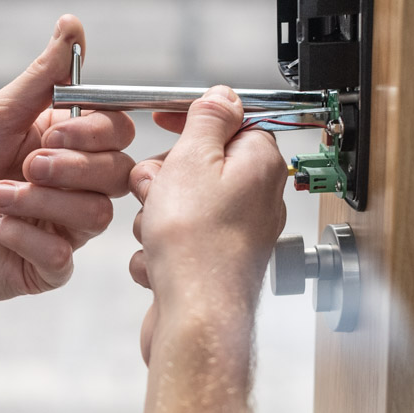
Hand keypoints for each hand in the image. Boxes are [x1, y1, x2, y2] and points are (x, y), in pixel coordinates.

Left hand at [0, 15, 135, 301]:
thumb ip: (46, 75)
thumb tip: (73, 23)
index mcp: (66, 146)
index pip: (118, 135)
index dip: (98, 132)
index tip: (54, 130)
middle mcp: (70, 188)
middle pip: (117, 175)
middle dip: (73, 168)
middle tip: (26, 164)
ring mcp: (60, 231)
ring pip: (95, 216)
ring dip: (41, 202)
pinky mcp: (42, 270)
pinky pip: (61, 257)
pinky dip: (24, 236)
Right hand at [127, 88, 286, 363]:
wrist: (195, 316)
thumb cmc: (198, 245)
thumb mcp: (193, 159)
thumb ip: (207, 120)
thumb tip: (222, 96)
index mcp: (260, 165)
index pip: (231, 121)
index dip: (193, 120)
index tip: (166, 120)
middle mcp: (255, 199)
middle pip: (198, 165)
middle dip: (164, 175)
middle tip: (155, 187)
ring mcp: (234, 234)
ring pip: (178, 204)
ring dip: (154, 214)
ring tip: (155, 232)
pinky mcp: (211, 264)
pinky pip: (173, 242)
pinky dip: (157, 249)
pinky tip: (158, 261)